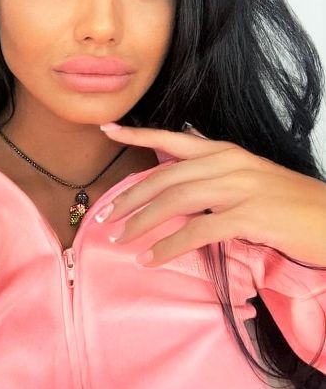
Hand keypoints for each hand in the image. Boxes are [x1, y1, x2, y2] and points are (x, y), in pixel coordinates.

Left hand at [96, 123, 325, 267]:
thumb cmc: (285, 199)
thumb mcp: (248, 170)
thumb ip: (215, 159)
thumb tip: (190, 137)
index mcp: (223, 151)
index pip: (172, 138)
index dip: (137, 134)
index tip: (107, 129)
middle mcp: (226, 163)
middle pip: (165, 178)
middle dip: (129, 198)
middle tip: (104, 217)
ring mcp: (238, 188)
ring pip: (175, 202)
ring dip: (141, 223)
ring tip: (119, 240)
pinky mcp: (248, 216)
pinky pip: (197, 232)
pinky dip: (169, 246)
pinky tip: (152, 258)